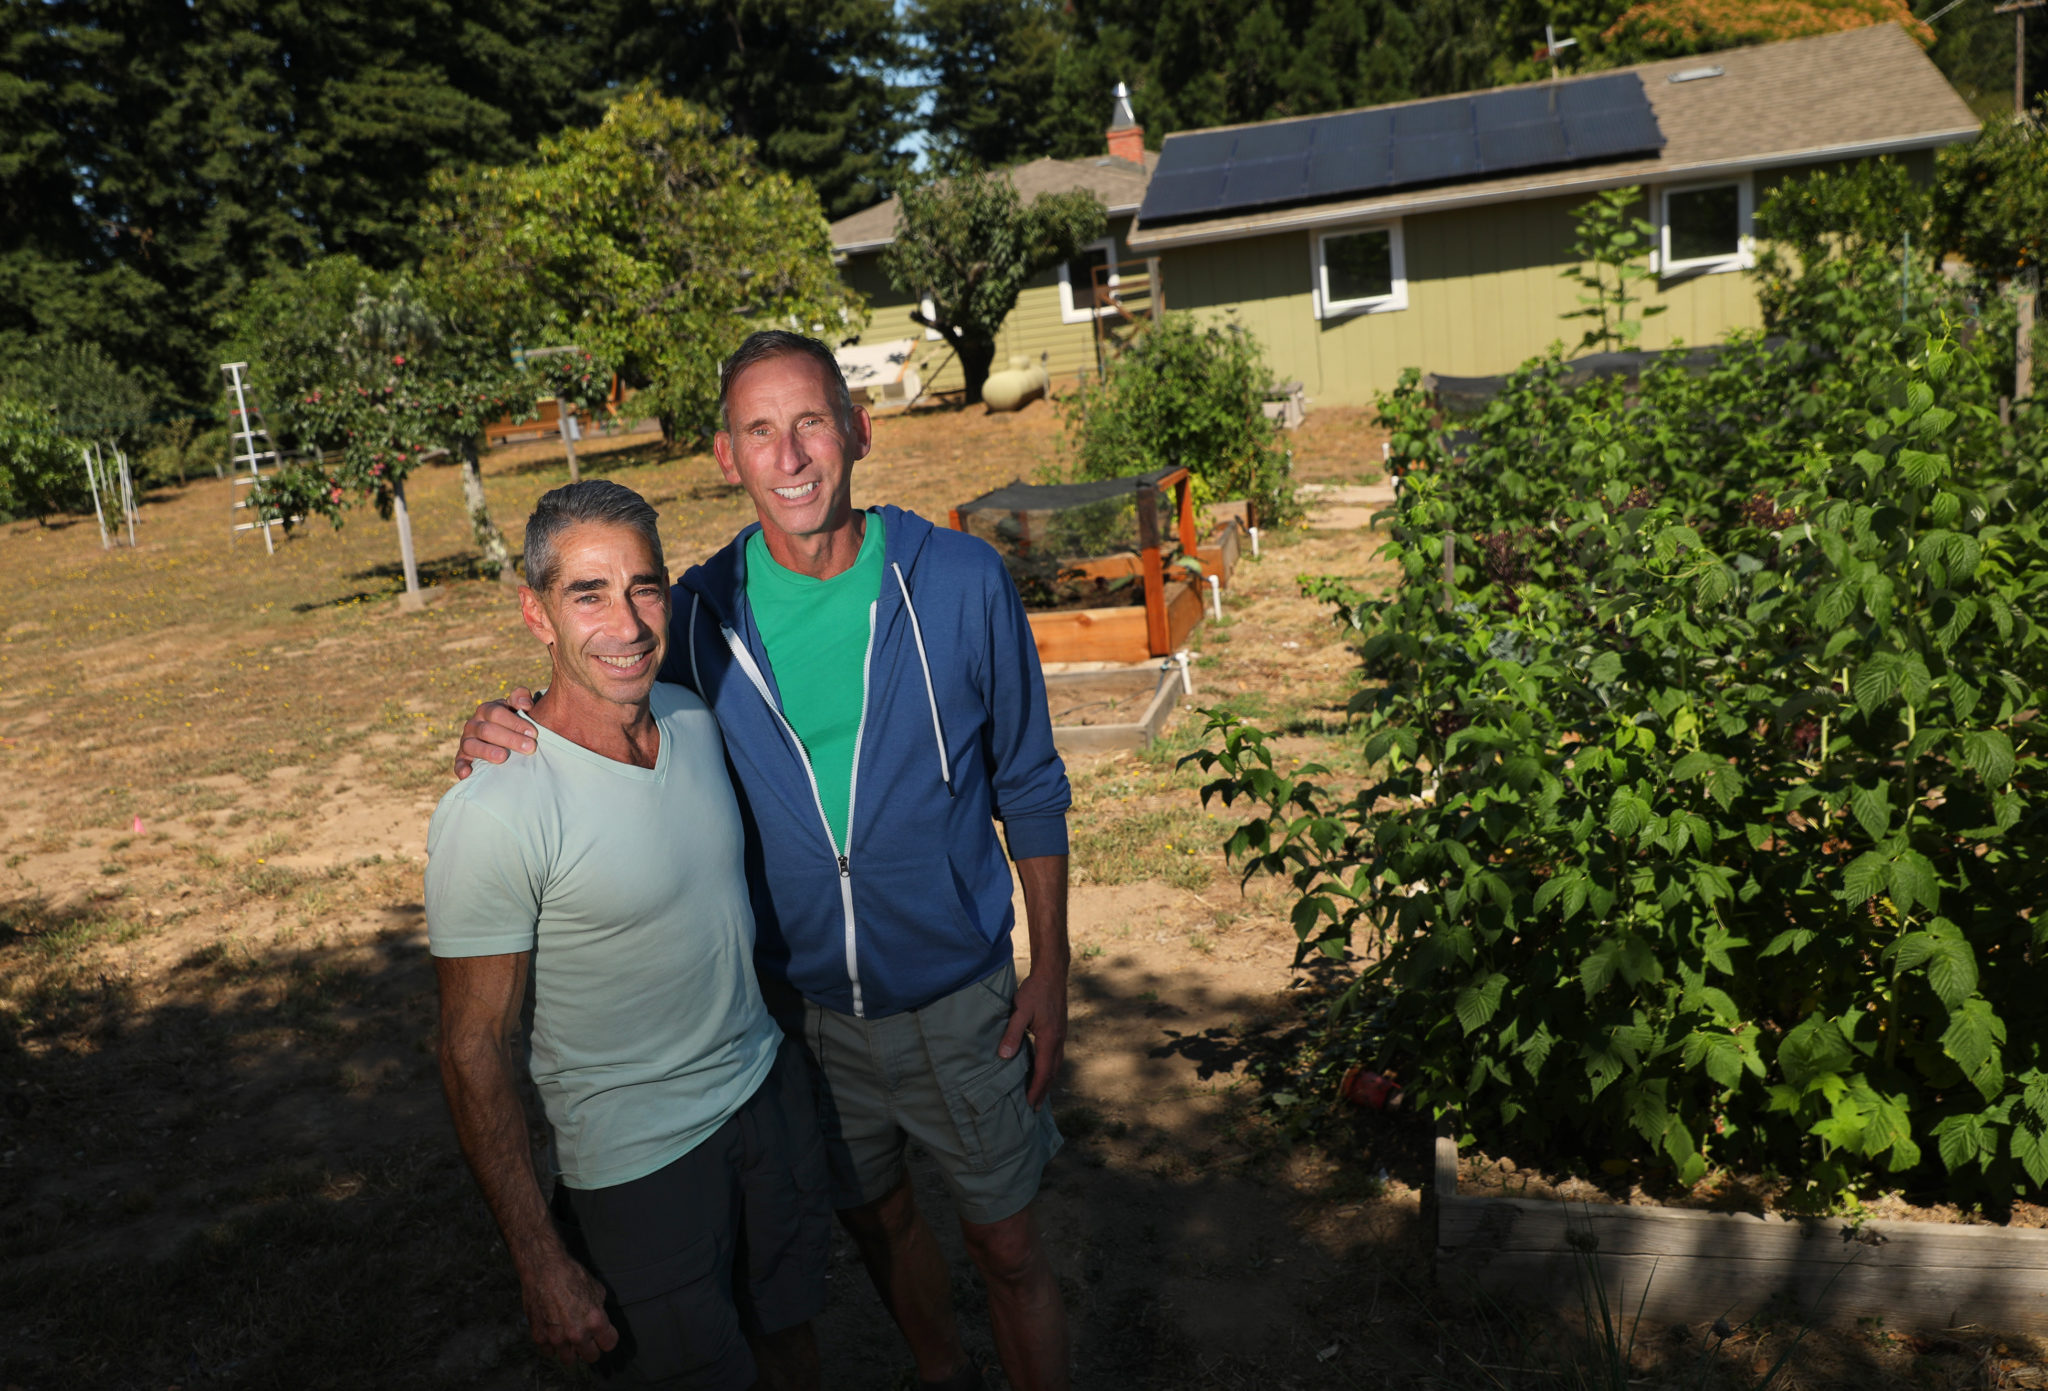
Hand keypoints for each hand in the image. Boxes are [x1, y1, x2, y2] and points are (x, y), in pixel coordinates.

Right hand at [455, 689, 537, 779]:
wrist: (502, 737)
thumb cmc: (514, 721)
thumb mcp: (517, 707)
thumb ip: (521, 698)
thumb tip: (524, 705)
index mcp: (487, 710)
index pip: (497, 713)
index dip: (515, 722)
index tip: (533, 733)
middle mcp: (473, 724)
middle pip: (487, 730)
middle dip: (509, 739)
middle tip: (530, 747)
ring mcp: (466, 741)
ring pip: (472, 745)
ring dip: (487, 751)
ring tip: (503, 757)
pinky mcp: (462, 758)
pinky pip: (459, 763)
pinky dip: (462, 768)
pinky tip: (469, 773)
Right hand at [519, 1246, 618, 1368]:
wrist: (544, 1268)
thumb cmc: (570, 1275)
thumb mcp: (596, 1289)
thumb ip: (599, 1310)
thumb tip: (600, 1320)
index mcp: (595, 1322)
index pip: (609, 1344)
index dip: (607, 1338)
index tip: (604, 1334)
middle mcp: (577, 1334)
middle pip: (591, 1357)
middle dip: (592, 1348)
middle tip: (588, 1339)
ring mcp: (557, 1338)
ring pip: (568, 1360)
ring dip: (571, 1350)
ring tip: (570, 1338)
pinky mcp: (539, 1336)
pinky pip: (549, 1352)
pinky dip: (552, 1346)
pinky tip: (554, 1333)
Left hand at [998, 962, 1067, 1109]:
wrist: (1052, 974)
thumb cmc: (1035, 991)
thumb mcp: (1020, 1010)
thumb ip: (1012, 1033)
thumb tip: (1004, 1056)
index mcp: (1050, 1038)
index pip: (1043, 1071)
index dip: (1036, 1089)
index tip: (1029, 1104)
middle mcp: (1058, 1040)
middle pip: (1052, 1072)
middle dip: (1043, 1091)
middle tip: (1034, 1108)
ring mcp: (1061, 1035)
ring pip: (1055, 1065)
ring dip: (1047, 1081)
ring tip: (1038, 1094)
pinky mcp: (1059, 1030)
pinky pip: (1055, 1056)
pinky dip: (1049, 1069)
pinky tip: (1042, 1070)